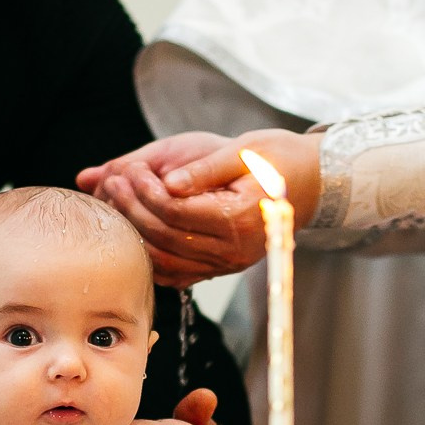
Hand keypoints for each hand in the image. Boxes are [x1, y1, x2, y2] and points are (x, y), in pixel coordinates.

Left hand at [80, 130, 320, 285]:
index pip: (175, 211)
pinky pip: (179, 273)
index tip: (129, 169)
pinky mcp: (223, 267)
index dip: (145, 191)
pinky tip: (136, 234)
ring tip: (119, 204)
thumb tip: (168, 182)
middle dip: (134, 209)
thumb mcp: (243, 151)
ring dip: (137, 234)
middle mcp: (233, 249)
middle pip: (166, 237)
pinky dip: (153, 258)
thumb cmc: (278, 159)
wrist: (309, 182)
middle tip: (114, 183)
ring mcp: (228, 263)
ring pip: (167, 260)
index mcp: (238, 218)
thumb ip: (204, 169)